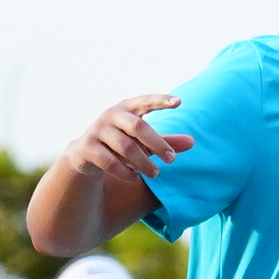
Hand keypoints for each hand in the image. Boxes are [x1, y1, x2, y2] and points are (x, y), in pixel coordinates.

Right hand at [58, 93, 190, 198]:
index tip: (179, 102)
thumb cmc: (121, 143)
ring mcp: (97, 130)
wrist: (85, 155)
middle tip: (172, 159)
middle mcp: (111, 115)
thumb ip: (166, 141)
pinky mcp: (87, 148)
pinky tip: (135, 178)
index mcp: (127, 108)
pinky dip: (125, 172)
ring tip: (155, 173)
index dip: (161, 101)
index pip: (145, 101)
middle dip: (157, 144)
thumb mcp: (144, 141)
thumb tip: (192, 142)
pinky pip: (109, 161)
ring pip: (125, 147)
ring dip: (143, 162)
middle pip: (138, 127)